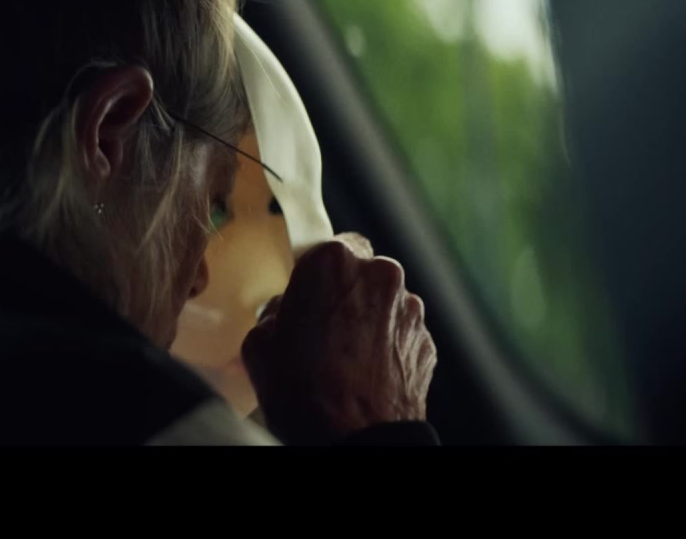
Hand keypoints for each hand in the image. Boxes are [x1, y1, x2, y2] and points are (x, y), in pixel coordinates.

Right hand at [241, 233, 436, 444]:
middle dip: (345, 293)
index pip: (326, 244)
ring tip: (345, 360)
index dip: (315, 272)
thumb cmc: (303, 393)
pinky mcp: (427, 341)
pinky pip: (401, 333)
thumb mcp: (259, 346)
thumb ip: (272, 313)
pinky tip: (366, 375)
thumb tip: (284, 313)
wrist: (356, 441)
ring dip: (368, 320)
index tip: (307, 290)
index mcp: (333, 263)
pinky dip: (387, 347)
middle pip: (361, 271)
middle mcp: (379, 275)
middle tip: (323, 329)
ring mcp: (409, 308)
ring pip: (384, 302)